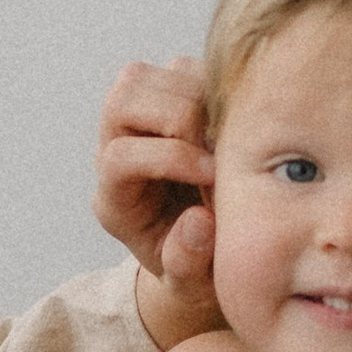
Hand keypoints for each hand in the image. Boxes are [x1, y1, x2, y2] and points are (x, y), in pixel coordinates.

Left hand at [94, 58, 218, 347]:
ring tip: (231, 133)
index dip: (168, 159)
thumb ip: (188, 263)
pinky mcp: (169, 97)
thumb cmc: (196, 267)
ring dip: (197, 96)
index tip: (213, 177)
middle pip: (123, 101)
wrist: (201, 248)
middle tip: (222, 147)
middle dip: (182, 119)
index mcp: (115, 197)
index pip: (119, 158)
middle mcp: (115, 147)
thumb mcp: (190, 284)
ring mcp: (138, 118)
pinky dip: (213, 84)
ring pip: (148, 76)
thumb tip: (198, 221)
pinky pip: (184, 68)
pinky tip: (237, 119)